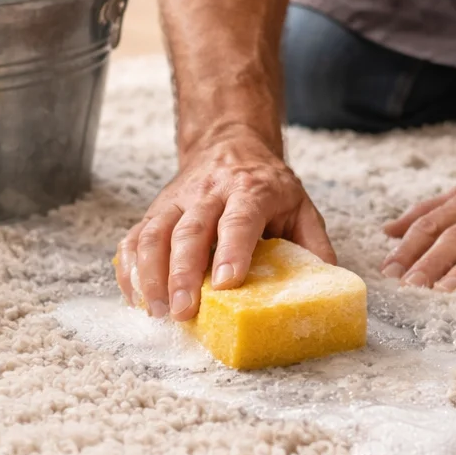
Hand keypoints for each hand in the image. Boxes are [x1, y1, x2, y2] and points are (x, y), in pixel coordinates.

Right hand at [116, 129, 334, 319]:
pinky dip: (129, 268)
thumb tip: (327, 288)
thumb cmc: (267, 184)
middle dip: (183, 273)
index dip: (232, 251)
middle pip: (189, 231)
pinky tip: (135, 297)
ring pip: (154, 233)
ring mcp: (177, 200)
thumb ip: (314, 245)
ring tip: (157, 311)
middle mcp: (209, 193)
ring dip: (150, 275)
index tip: (226, 283)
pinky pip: (134, 238)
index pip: (239, 220)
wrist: (230, 143)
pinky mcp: (156, 210)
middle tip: (183, 311)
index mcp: (251, 190)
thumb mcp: (300, 205)